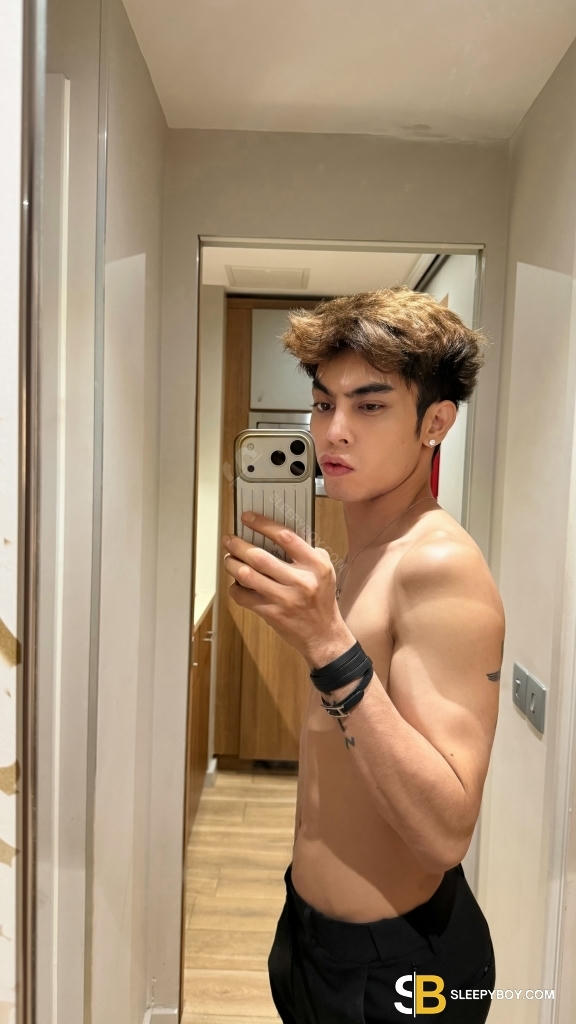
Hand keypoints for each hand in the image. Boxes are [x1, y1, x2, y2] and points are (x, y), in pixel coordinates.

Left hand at [222, 511, 354, 666]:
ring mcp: (285, 599)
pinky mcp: (272, 613)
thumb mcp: (324, 571)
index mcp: (315, 565)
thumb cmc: (321, 600)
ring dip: (232, 564)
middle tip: (229, 540)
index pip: (285, 537)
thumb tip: (276, 534)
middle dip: (238, 545)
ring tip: (229, 559)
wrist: (323, 635)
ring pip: (247, 575)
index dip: (262, 524)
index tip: (248, 518)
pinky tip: (237, 584)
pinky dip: (235, 588)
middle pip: (259, 556)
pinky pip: (243, 596)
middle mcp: (301, 581)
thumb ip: (306, 552)